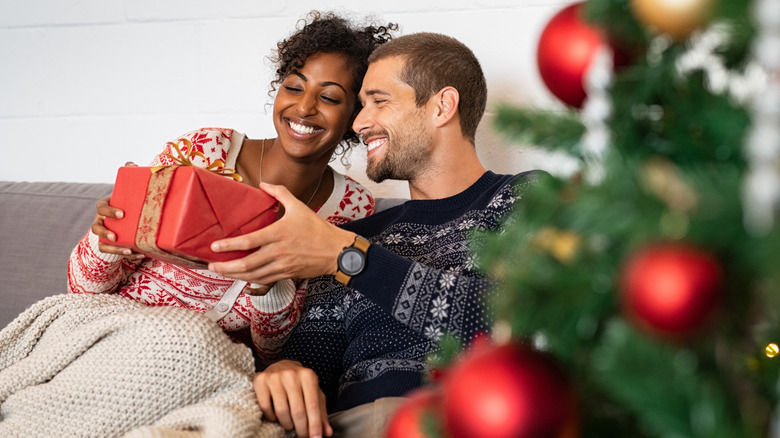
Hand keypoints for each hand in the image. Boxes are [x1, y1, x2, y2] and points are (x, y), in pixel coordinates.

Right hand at [92, 196, 141, 258]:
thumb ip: (134, 196)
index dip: (110, 212)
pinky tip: (140, 254)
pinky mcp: (108, 244)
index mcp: (103, 208)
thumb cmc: (126, 204)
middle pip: (95, 228)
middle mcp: (100, 221)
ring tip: (128, 251)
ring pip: (102, 244)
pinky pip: (114, 252)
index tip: (122, 214)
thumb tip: (152, 190)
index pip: (102, 208)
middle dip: (105, 233)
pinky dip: (128, 254)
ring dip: (115, 249)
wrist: (124, 214)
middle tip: (114, 237)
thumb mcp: (127, 198)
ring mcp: (103, 234)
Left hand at [208, 182, 355, 283]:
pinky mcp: (286, 274)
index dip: (229, 245)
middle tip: (211, 265)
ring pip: (252, 275)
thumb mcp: (299, 206)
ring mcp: (282, 266)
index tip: (215, 246)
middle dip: (225, 266)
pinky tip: (241, 277)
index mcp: (279, 234)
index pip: (248, 242)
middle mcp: (278, 252)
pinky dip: (249, 280)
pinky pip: (263, 280)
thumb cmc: (318, 230)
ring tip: (221, 271)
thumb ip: (280, 193)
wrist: (336, 252)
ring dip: (234, 275)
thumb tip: (264, 183)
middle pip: (246, 264)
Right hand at [253, 360, 331, 437]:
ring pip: (281, 411)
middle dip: (302, 429)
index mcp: (308, 376)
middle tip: (303, 435)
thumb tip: (327, 432)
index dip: (315, 425)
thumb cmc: (300, 384)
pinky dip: (272, 417)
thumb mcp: (314, 394)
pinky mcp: (260, 381)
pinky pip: (266, 408)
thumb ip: (321, 413)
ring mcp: (274, 377)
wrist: (281, 367)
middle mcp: (291, 374)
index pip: (313, 405)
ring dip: (287, 424)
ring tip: (290, 425)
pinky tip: (276, 416)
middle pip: (297, 411)